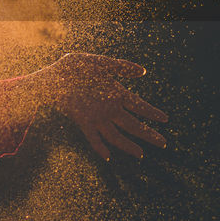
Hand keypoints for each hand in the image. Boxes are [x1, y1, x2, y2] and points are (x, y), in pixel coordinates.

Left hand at [36, 52, 167, 161]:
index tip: (165, 119)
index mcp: (116, 93)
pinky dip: (99, 147)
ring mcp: (96, 116)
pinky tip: (107, 156)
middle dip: (147, 133)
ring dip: (128, 145)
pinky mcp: (83, 120)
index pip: (138, 105)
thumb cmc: (76, 67)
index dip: (151, 112)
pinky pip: (92, 137)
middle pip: (132, 124)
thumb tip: (144, 72)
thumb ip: (122, 67)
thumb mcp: (102, 63)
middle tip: (163, 143)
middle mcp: (109, 107)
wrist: (54, 75)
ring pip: (115, 134)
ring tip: (141, 154)